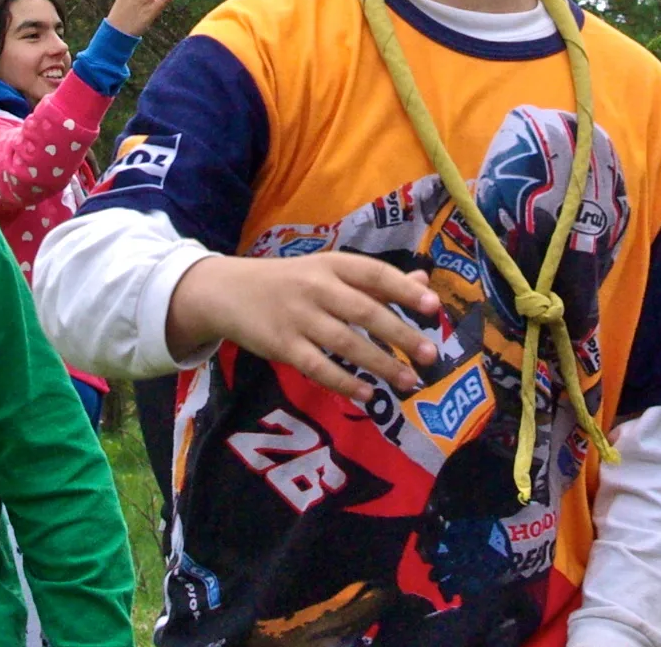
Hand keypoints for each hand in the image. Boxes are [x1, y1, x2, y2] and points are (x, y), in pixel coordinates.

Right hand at [166, 252, 442, 404]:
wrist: (227, 291)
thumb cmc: (289, 281)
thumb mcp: (328, 271)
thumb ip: (374, 281)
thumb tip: (423, 284)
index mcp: (332, 264)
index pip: (374, 274)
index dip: (404, 290)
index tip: (433, 306)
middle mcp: (316, 287)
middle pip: (364, 311)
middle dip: (399, 334)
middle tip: (430, 354)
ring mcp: (298, 317)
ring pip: (345, 343)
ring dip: (379, 364)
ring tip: (408, 381)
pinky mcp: (281, 346)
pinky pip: (318, 368)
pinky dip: (344, 383)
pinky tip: (367, 395)